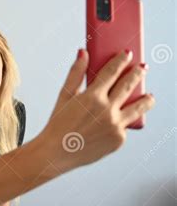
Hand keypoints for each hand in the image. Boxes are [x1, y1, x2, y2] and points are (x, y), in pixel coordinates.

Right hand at [40, 49, 154, 169]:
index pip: (111, 72)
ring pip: (138, 108)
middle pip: (128, 86)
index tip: (127, 54)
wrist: (56, 152)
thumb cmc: (58, 124)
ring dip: (146, 99)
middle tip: (142, 68)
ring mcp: (115, 126)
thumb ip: (76, 73)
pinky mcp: (118, 140)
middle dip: (137, 74)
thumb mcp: (64, 96)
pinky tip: (122, 119)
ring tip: (150, 96)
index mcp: (92, 97)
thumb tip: (83, 53)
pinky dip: (124, 121)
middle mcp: (107, 111)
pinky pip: (125, 126)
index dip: (120, 61)